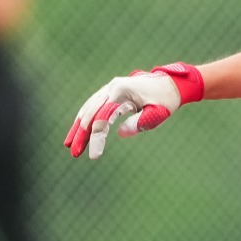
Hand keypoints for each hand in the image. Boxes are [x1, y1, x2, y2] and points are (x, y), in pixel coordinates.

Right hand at [64, 63, 202, 158]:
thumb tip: (120, 133)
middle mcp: (112, 87)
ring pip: (88, 108)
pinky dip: (85, 118)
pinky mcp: (111, 92)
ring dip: (79, 127)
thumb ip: (138, 123)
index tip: (93, 156)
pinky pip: (94, 106)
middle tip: (73, 152)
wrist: (171, 84)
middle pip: (91, 112)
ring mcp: (110, 88)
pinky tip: (79, 131)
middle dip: (81, 134)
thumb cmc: (165, 100)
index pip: (102, 117)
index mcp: (121, 91)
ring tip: (69, 144)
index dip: (96, 138)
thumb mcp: (155, 114)